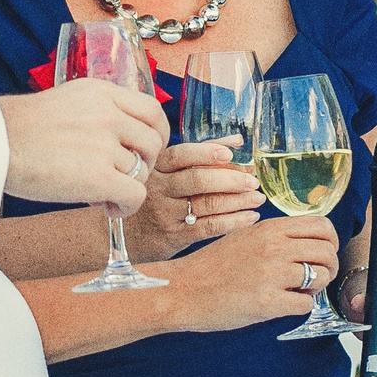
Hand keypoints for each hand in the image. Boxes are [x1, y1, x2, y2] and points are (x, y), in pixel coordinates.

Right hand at [0, 83, 169, 215]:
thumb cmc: (17, 129)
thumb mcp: (66, 101)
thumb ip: (97, 111)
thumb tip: (119, 135)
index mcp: (101, 93)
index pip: (153, 109)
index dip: (156, 133)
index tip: (145, 149)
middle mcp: (108, 114)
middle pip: (153, 142)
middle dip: (142, 164)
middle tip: (119, 175)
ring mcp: (105, 145)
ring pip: (142, 172)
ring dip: (126, 186)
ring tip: (101, 192)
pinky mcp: (98, 177)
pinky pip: (135, 196)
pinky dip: (124, 206)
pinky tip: (105, 207)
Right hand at [120, 140, 262, 260]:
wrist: (119, 234)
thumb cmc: (150, 196)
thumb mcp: (164, 171)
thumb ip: (199, 154)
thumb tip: (236, 140)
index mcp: (156, 167)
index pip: (181, 155)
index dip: (206, 153)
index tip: (231, 154)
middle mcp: (159, 189)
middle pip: (197, 180)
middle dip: (230, 180)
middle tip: (253, 180)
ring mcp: (165, 214)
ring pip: (206, 204)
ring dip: (238, 201)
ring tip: (258, 198)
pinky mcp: (174, 236)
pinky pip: (208, 227)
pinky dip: (233, 222)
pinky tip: (250, 217)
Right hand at [161, 216, 339, 332]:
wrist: (182, 291)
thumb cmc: (210, 268)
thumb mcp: (244, 238)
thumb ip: (275, 237)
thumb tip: (306, 244)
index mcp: (269, 228)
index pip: (322, 226)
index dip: (330, 242)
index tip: (323, 254)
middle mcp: (274, 247)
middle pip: (327, 251)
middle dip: (328, 267)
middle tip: (316, 278)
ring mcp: (272, 274)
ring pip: (321, 277)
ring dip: (315, 288)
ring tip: (297, 291)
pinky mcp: (268, 302)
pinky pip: (306, 304)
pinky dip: (301, 307)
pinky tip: (284, 305)